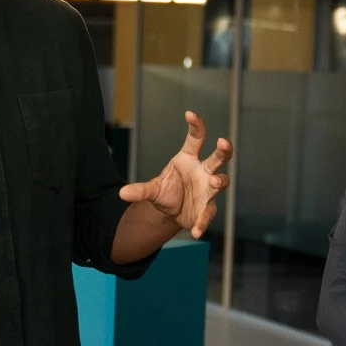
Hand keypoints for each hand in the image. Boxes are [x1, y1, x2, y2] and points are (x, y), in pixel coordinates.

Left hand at [120, 110, 231, 238]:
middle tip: (223, 142)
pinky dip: (202, 222)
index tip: (190, 114)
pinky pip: (208, 214)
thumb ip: (140, 191)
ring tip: (214, 182)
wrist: (172, 213)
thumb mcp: (152, 190)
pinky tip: (196, 231)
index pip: (196, 139)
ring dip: (219, 180)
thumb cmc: (167, 192)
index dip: (196, 126)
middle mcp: (203, 171)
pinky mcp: (207, 208)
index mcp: (188, 160)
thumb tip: (121, 193)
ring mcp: (208, 189)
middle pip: (218, 158)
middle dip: (223, 150)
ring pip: (221, 181)